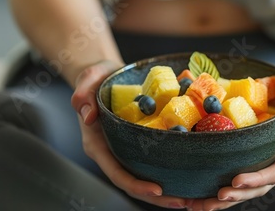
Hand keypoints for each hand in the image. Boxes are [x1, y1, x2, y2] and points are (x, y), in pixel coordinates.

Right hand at [70, 60, 186, 208]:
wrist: (106, 76)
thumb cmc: (96, 78)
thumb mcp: (88, 80)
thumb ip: (83, 95)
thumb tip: (88, 115)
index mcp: (98, 145)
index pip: (116, 173)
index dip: (136, 184)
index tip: (157, 189)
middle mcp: (114, 152)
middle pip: (134, 184)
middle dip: (157, 197)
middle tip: (184, 201)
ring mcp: (127, 150)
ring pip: (146, 178)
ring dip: (168, 191)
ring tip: (192, 198)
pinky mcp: (140, 145)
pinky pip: (155, 163)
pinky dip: (172, 172)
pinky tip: (191, 175)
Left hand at [186, 63, 274, 209]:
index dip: (258, 178)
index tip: (236, 180)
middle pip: (263, 184)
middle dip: (240, 193)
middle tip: (216, 197)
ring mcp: (271, 157)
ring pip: (251, 185)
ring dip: (229, 198)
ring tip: (202, 205)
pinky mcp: (258, 153)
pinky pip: (243, 172)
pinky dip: (224, 184)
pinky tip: (204, 192)